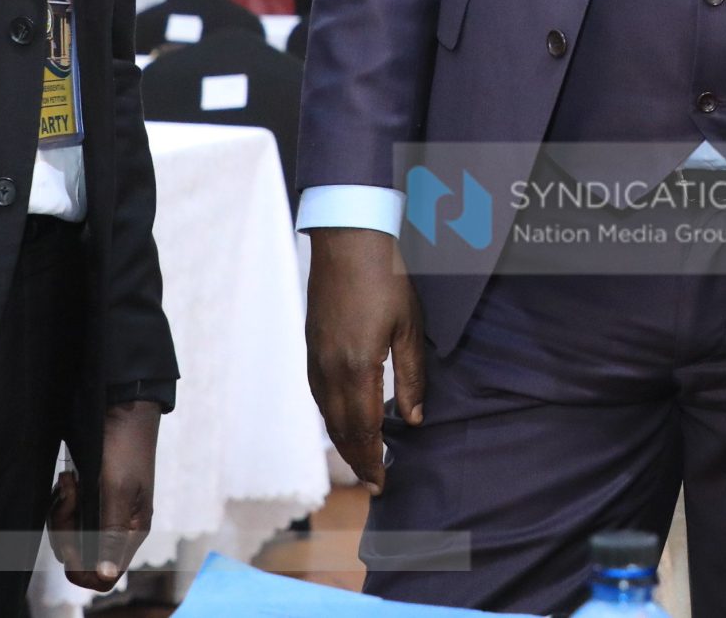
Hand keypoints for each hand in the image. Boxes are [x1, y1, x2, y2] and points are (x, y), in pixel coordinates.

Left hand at [49, 401, 157, 591]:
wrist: (121, 409)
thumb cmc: (124, 447)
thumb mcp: (117, 490)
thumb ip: (109, 534)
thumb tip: (105, 575)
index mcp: (131, 531)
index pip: (105, 576)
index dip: (82, 568)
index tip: (70, 539)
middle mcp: (117, 528)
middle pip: (80, 557)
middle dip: (66, 531)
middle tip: (69, 498)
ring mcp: (102, 513)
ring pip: (69, 536)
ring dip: (62, 511)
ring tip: (69, 482)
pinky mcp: (90, 498)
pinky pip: (67, 515)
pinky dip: (62, 499)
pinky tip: (69, 478)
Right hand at [305, 227, 428, 493]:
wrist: (347, 242)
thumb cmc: (385, 279)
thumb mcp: (409, 328)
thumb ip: (412, 378)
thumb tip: (414, 420)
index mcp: (356, 368)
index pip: (362, 429)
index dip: (372, 460)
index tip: (382, 483)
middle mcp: (329, 370)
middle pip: (340, 429)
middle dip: (357, 459)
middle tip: (373, 482)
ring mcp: (315, 358)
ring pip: (326, 415)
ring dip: (343, 441)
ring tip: (362, 458)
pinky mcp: (311, 347)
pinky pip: (318, 395)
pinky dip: (331, 417)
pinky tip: (343, 421)